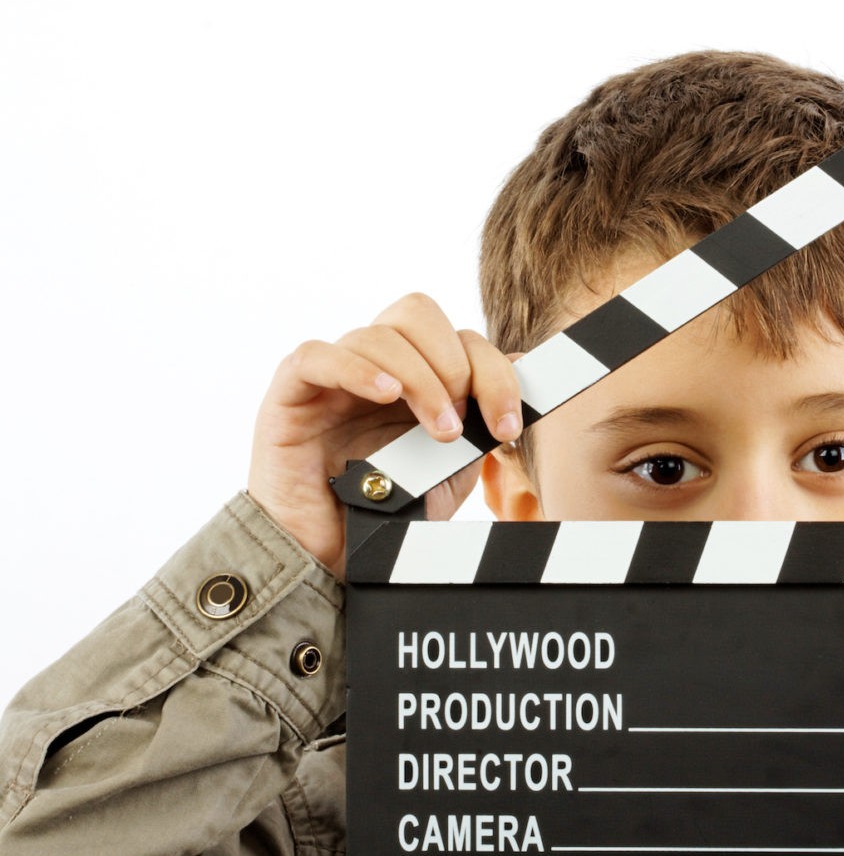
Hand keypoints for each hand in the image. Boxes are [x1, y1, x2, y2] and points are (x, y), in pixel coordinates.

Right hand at [247, 293, 521, 578]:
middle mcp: (374, 365)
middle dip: (455, 365)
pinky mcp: (290, 394)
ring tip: (437, 432)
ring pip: (378, 336)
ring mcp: (331, 376)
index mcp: (415, 374)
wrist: (334, 562)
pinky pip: (317, 356)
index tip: (507, 426)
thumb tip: (522, 363)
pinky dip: (356, 368)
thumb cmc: (391, 513)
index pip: (459, 337)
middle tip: (460, 424)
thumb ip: (481, 418)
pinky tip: (386, 392)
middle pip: (418, 313)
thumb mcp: (453, 466)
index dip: (493, 372)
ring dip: (420, 379)